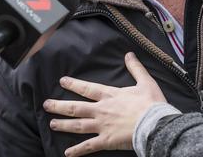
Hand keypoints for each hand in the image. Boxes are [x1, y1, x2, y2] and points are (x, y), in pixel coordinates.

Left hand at [44, 52, 165, 156]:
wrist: (156, 123)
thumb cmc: (151, 103)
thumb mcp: (145, 82)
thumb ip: (135, 68)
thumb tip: (129, 54)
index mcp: (110, 95)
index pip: (87, 88)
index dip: (73, 85)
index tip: (62, 82)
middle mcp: (102, 110)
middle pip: (76, 107)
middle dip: (60, 106)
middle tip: (46, 105)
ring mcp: (102, 126)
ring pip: (78, 125)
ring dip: (63, 125)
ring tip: (52, 124)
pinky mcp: (107, 141)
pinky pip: (89, 146)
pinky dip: (77, 150)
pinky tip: (67, 153)